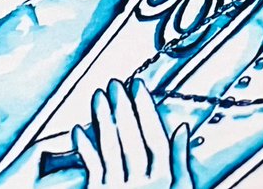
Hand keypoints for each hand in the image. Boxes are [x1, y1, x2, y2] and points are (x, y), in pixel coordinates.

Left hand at [73, 79, 192, 188]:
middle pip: (130, 139)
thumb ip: (180, 161)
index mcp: (163, 179)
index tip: (138, 88)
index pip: (155, 137)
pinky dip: (84, 149)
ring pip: (109, 150)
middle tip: (115, 84)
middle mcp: (140, 183)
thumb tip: (183, 128)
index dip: (146, 110)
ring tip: (97, 97)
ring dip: (102, 121)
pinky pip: (91, 169)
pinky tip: (79, 130)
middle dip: (122, 109)